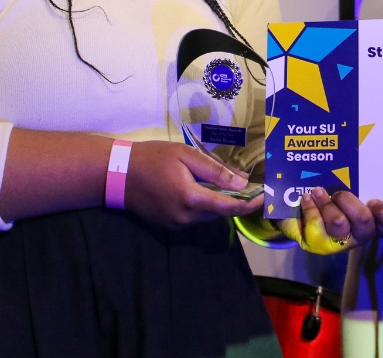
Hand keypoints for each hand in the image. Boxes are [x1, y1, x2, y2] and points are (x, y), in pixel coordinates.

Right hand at [125, 141, 262, 228]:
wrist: (118, 174)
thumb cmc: (153, 158)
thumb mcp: (186, 156)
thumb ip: (215, 171)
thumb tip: (243, 183)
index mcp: (191, 199)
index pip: (229, 208)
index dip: (249, 204)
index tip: (264, 196)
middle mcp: (186, 218)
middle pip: (219, 212)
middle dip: (233, 199)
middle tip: (244, 181)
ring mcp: (176, 224)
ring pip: (207, 215)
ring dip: (216, 201)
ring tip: (220, 181)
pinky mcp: (168, 225)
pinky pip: (194, 217)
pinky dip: (202, 204)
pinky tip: (197, 187)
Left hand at [278, 187, 382, 253]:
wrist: (302, 210)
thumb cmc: (334, 191)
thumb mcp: (348, 183)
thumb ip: (358, 177)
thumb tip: (358, 150)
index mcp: (373, 217)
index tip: (374, 200)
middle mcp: (359, 232)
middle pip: (364, 221)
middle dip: (349, 201)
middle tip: (338, 192)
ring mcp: (339, 240)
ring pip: (338, 224)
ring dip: (326, 204)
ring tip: (317, 191)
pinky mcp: (318, 244)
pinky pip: (314, 229)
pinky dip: (310, 210)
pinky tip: (306, 200)